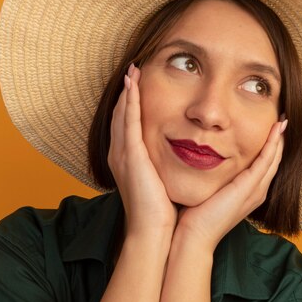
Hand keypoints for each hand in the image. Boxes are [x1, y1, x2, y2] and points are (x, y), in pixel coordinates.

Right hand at [108, 64, 177, 236]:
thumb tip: (180, 157)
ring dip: (128, 91)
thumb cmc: (161, 211)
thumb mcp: (162, 182)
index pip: (128, 125)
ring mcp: (123, 154)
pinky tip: (133, 84)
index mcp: (129, 160)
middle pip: (120, 115)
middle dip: (127, 93)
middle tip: (134, 70)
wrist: (153, 231)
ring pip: (122, 114)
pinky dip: (130, 101)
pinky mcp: (130, 155)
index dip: (132, 104)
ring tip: (134, 70)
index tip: (140, 86)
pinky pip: (129, 121)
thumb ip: (164, 166)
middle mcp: (121, 154)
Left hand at [175, 118, 286, 250]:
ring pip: (274, 159)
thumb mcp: (208, 189)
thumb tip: (200, 157)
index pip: (264, 164)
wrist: (193, 236)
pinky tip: (276, 130)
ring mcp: (255, 190)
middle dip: (278, 140)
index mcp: (248, 192)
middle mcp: (256, 192)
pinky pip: (266, 161)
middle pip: (274, 160)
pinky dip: (273, 144)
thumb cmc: (194, 215)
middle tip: (281, 119)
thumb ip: (211, 176)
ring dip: (279, 139)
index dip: (268, 146)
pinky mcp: (249, 187)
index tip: (269, 126)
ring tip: (282, 120)